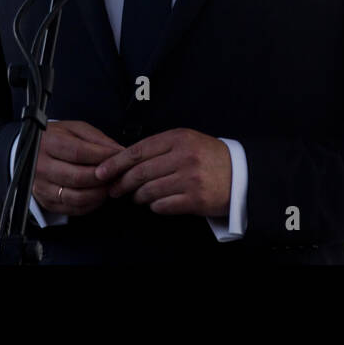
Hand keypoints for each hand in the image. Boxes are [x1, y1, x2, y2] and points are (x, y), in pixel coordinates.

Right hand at [31, 120, 124, 215]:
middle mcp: (40, 166)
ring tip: (110, 185)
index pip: (78, 152)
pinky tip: (98, 194)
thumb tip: (117, 151)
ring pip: (76, 197)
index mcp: (47, 143)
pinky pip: (73, 209)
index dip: (101, 156)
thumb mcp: (75, 129)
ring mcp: (41, 187)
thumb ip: (96, 139)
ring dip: (98, 193)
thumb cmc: (56, 138)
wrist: (32, 152)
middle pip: (78, 177)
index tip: (117, 156)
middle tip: (117, 173)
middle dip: (102, 177)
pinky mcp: (46, 202)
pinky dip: (90, 204)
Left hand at [93, 128, 230, 216]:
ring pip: (149, 191)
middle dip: (121, 183)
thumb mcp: (187, 141)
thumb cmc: (209, 157)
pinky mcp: (195, 199)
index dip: (116, 163)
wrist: (242, 174)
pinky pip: (163, 206)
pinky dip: (154, 206)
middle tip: (113, 190)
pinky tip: (155, 204)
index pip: (138, 150)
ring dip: (138, 197)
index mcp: (178, 138)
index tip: (101, 171)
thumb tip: (126, 159)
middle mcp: (183, 157)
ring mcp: (190, 179)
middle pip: (140, 172)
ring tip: (136, 198)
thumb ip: (160, 146)